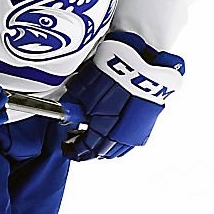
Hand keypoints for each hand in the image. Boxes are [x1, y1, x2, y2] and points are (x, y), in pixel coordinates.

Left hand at [62, 32, 184, 160]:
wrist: (145, 61)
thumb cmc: (115, 72)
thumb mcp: (83, 86)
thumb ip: (73, 103)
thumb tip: (66, 109)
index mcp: (102, 130)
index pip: (84, 150)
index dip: (73, 150)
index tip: (67, 146)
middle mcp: (120, 136)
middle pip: (101, 152)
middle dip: (88, 149)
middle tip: (79, 141)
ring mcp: (136, 132)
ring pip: (117, 149)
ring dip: (104, 146)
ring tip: (96, 136)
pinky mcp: (147, 123)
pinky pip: (129, 141)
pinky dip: (119, 140)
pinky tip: (114, 130)